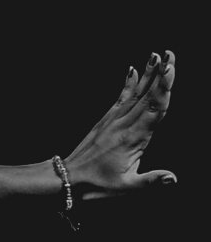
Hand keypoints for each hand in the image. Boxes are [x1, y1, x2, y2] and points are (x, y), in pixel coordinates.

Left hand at [64, 49, 176, 199]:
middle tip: (170, 54)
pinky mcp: (106, 120)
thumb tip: (173, 178)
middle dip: (161, 74)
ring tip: (157, 55)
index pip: (154, 108)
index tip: (170, 70)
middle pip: (148, 96)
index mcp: (134, 138)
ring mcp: (114, 120)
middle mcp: (124, 124)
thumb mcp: (126, 187)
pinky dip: (129, 84)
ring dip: (148, 74)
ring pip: (136, 94)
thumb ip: (151, 180)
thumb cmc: (98, 185)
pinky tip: (134, 70)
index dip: (164, 88)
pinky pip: (120, 98)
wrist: (68, 178)